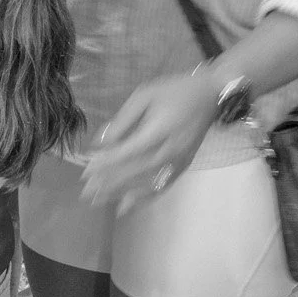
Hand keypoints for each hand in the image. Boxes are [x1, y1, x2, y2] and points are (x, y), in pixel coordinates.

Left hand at [80, 68, 222, 204]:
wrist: (211, 94)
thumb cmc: (173, 91)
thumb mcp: (144, 96)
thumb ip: (122, 120)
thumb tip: (101, 142)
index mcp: (159, 129)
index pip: (128, 152)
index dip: (107, 164)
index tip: (86, 172)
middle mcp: (171, 149)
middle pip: (136, 171)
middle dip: (109, 183)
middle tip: (86, 191)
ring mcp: (180, 160)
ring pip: (148, 183)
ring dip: (122, 193)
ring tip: (99, 200)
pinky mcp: (185, 165)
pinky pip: (163, 186)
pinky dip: (144, 197)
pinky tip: (126, 205)